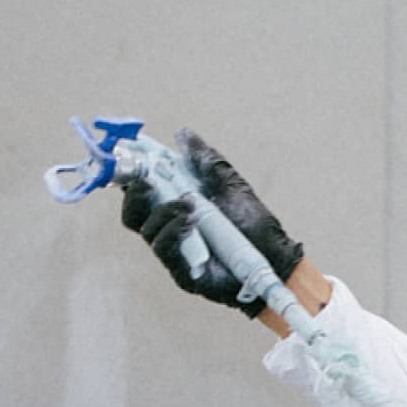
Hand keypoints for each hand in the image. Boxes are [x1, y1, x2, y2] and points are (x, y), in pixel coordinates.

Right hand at [120, 128, 304, 318]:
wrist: (276, 257)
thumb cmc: (254, 223)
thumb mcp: (229, 185)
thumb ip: (206, 161)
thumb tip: (183, 134)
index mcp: (174, 207)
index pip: (140, 191)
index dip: (129, 174)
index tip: (131, 155)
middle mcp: (168, 230)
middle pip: (132, 214)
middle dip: (134, 194)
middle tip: (148, 181)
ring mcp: (174, 252)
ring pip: (146, 229)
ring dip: (163, 211)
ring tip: (189, 205)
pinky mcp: (182, 273)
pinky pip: (163, 250)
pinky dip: (171, 232)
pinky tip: (189, 223)